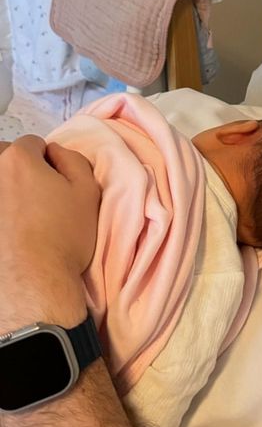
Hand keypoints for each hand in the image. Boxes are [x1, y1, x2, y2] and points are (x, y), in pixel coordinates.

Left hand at [0, 136, 99, 326]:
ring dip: (4, 188)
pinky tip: (8, 230)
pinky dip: (1, 212)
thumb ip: (73, 160)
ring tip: (15, 214)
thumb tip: (55, 151)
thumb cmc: (64, 236)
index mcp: (17, 159)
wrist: (33, 283)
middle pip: (2, 156)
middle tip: (31, 196)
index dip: (47, 161)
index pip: (32, 144)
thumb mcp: (88, 192)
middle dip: (15, 168)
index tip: (54, 182)